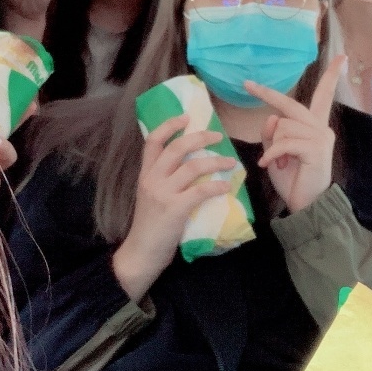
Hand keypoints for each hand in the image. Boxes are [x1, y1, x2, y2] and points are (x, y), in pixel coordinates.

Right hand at [112, 115, 237, 300]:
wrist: (141, 253)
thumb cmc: (150, 227)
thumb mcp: (151, 197)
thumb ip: (165, 181)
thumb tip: (193, 167)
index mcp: (145, 174)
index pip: (152, 141)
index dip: (169, 125)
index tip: (186, 117)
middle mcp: (152, 179)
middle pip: (177, 148)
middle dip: (200, 137)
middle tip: (217, 136)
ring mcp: (163, 194)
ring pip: (192, 166)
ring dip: (215, 161)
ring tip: (231, 163)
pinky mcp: (175, 209)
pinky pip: (200, 191)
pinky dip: (216, 186)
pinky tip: (226, 186)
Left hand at [244, 55, 344, 213]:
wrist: (307, 205)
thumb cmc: (293, 178)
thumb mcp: (276, 151)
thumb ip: (273, 132)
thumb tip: (271, 117)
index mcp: (316, 126)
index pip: (324, 96)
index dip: (331, 76)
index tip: (341, 58)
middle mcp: (321, 128)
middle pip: (290, 105)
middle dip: (268, 94)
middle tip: (247, 84)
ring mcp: (320, 138)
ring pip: (283, 127)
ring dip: (273, 145)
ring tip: (279, 162)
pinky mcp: (315, 150)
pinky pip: (284, 142)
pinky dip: (272, 154)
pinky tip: (269, 164)